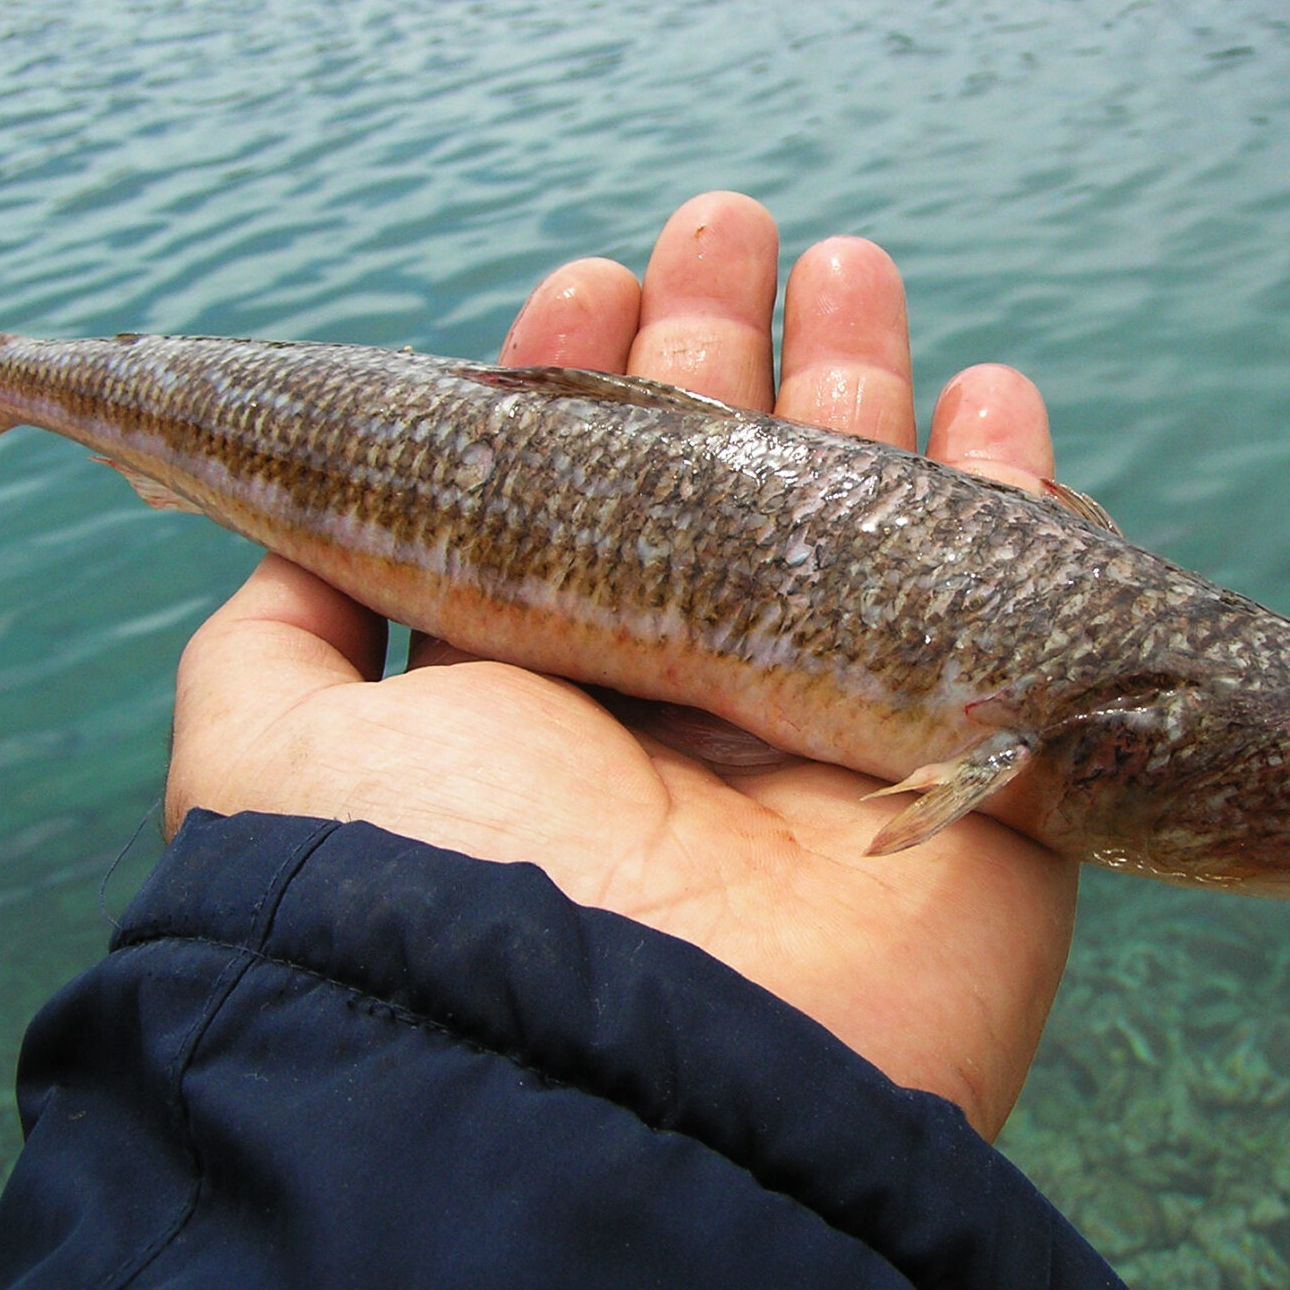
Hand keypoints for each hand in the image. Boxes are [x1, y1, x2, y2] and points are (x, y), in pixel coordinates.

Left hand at [166, 192, 1079, 1136]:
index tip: (595, 275)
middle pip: (725, 480)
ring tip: (850, 262)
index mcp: (550, 678)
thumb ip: (275, 637)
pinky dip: (1014, 489)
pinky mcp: (967, 749)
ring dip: (860, 380)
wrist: (618, 1066)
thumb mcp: (276, 744)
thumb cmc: (434, 884)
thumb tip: (287, 544)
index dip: (586, 377)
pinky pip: (1007, 592)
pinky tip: (997, 393)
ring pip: (859, 511)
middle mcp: (689, 690)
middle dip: (727, 342)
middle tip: (729, 222)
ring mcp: (831, 715)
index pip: (580, 494)